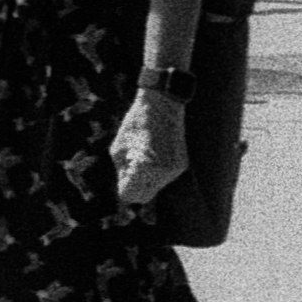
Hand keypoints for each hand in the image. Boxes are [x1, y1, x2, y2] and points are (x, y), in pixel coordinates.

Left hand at [114, 87, 188, 205]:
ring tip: (141, 155)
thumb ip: (122, 170)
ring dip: (146, 179)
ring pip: (156, 187)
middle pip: (144, 196)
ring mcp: (175, 170)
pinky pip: (165, 177)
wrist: (163, 105)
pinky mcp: (182, 164)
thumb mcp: (118, 148)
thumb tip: (126, 183)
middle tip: (128, 168)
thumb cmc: (135, 124)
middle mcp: (162, 173)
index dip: (123, 186)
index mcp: (144, 168)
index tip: (122, 173)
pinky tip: (153, 153)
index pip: (130, 195)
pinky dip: (156, 171)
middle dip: (134, 187)